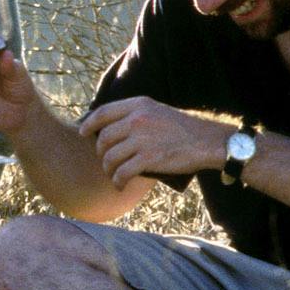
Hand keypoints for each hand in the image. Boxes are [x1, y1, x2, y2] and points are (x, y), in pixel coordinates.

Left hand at [78, 97, 229, 187]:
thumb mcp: (156, 111)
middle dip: (100, 152)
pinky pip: (122, 172)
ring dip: (108, 169)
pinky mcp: (148, 158)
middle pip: (104, 138)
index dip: (88, 124)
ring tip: (112, 174)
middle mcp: (137, 119)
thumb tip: (109, 128)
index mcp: (138, 105)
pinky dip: (117, 181)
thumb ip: (134, 115)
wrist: (206, 141)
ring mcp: (142, 139)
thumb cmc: (182, 128)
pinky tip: (119, 185)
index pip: (102, 112)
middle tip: (105, 160)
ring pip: (110, 157)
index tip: (82, 133)